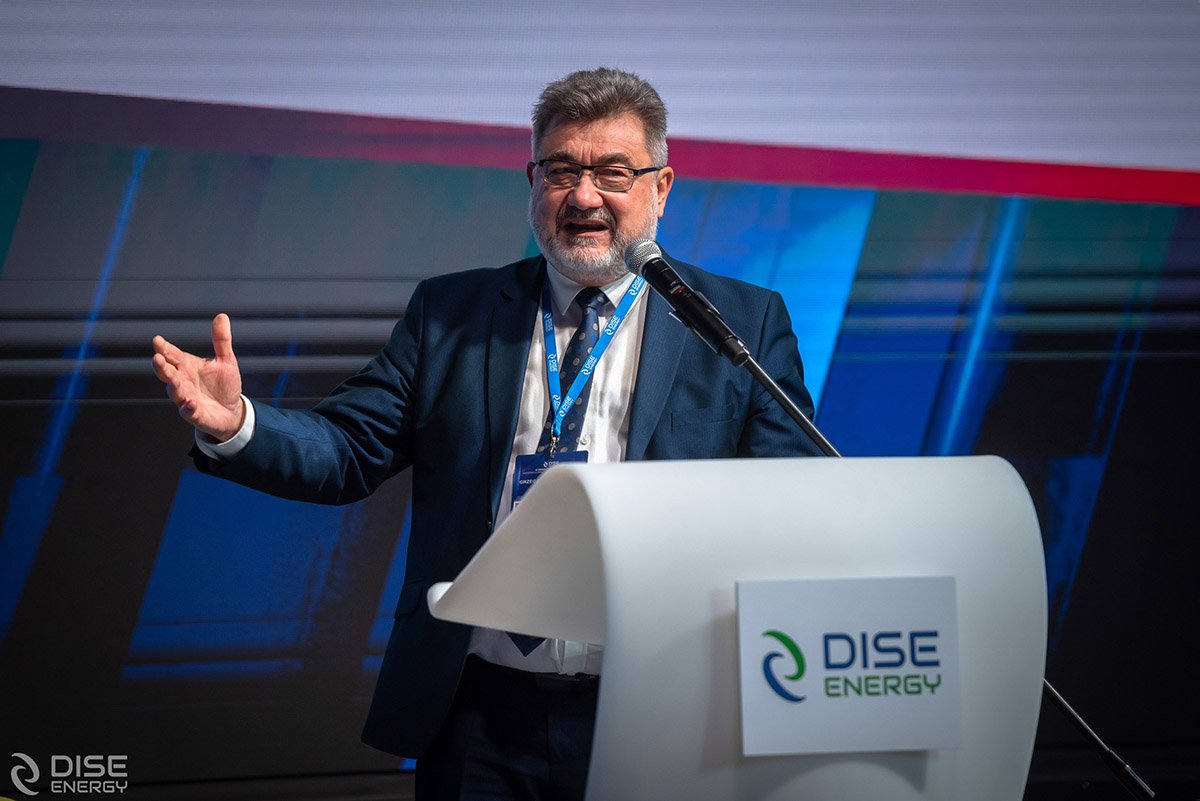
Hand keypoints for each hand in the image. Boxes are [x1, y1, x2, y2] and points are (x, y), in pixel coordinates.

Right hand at [152, 313, 245, 440]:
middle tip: (157, 358)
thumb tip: (222, 316)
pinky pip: (188, 412)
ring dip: (173, 386)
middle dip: (161, 366)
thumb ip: (221, 340)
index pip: (172, 355)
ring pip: (174, 392)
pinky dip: (188, 408)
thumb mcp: (226, 360)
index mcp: (187, 366)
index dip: (164, 348)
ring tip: (175, 380)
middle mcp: (183, 381)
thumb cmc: (224, 385)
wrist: (232, 411)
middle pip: (167, 373)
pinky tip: (190, 403)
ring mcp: (186, 398)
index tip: (157, 341)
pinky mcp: (194, 414)